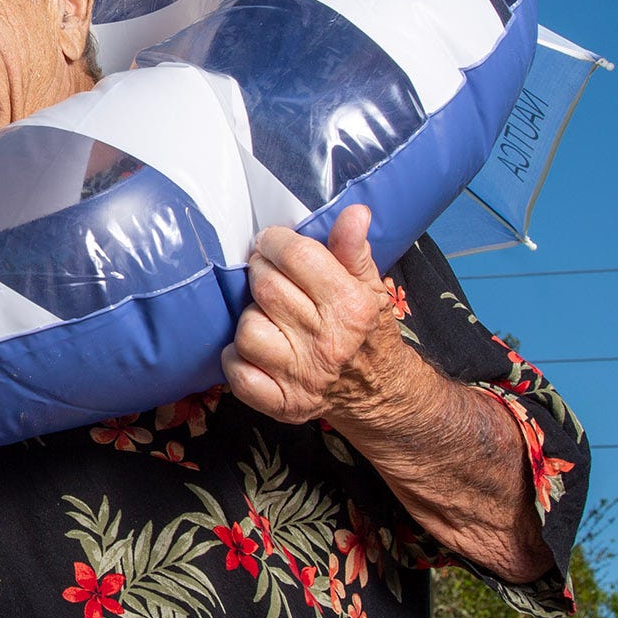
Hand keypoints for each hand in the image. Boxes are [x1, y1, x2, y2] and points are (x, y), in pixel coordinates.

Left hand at [223, 205, 413, 425]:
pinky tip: (257, 351)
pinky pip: (238, 373)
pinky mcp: (283, 404)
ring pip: (248, 329)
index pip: (296, 257)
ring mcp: (303, 377)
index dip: (276, 242)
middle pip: (266, 287)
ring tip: (270, 317)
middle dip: (261, 272)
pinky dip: (239, 360)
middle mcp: (327, 343)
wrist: (378, 391)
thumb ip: (354, 250)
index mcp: (350, 308)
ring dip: (252, 318)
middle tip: (268, 273)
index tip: (272, 242)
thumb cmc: (366, 331)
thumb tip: (354, 213)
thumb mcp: (370, 287)